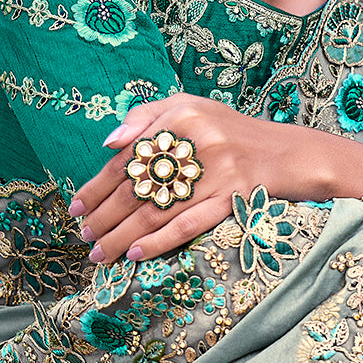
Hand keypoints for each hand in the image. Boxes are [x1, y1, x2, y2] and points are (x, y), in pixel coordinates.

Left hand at [68, 93, 356, 264]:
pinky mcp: (232, 198)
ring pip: (157, 211)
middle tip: (84, 237)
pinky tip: (135, 254)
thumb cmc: (229, 131)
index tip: (76, 209)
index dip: (97, 186)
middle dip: (104, 217)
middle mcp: (198, 140)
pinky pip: (188, 225)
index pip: (127, 157)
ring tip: (100, 254)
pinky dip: (158, 242)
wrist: (286, 153)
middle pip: (137, 187)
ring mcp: (217, 172)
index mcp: (182, 115)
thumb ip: (146, 117)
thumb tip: (107, 144)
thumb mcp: (190, 108)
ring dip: (122, 236)